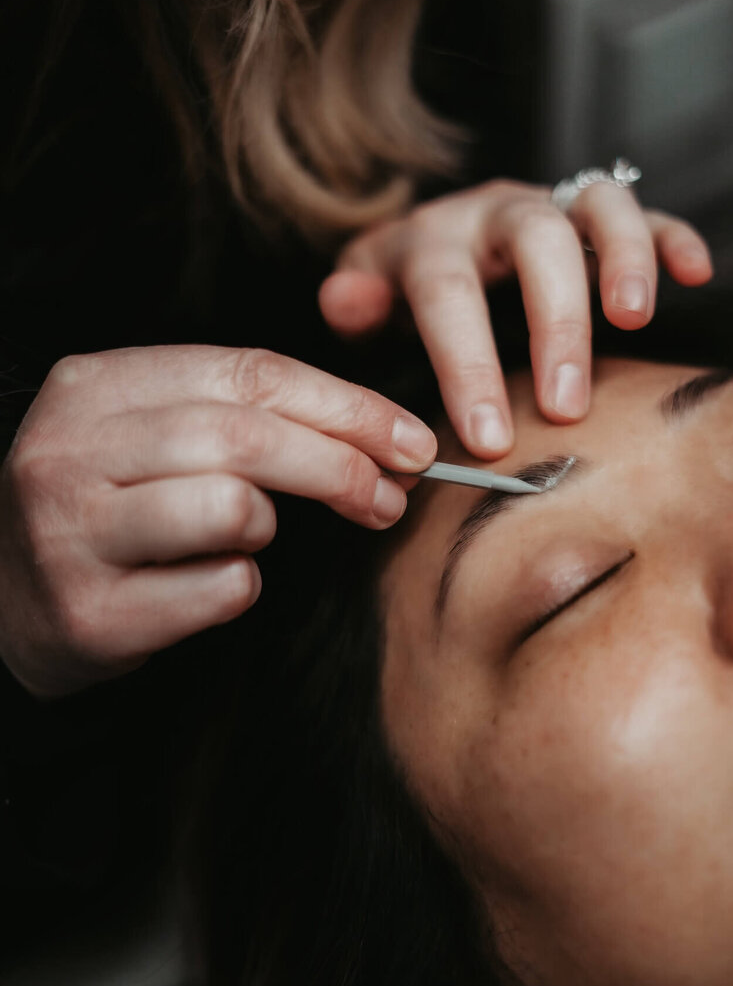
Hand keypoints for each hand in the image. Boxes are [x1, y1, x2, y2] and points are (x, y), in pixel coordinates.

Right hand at [0, 345, 435, 697]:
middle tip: (390, 497)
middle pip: (247, 435)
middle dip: (340, 466)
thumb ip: (238, 415)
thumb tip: (379, 436)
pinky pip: (218, 590)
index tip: (411, 441)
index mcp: (96, 385)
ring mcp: (69, 532)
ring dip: (268, 526)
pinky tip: (206, 585)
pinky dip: (238, 587)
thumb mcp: (149, 434)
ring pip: (232, 507)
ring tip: (247, 536)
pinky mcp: (86, 612)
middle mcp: (71, 450)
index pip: (251, 373)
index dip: (348, 407)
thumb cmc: (104, 507)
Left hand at [318, 179, 711, 455]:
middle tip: (567, 407)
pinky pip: (644, 207)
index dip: (466, 363)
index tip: (488, 437)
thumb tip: (343, 302)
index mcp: (433, 237)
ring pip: (596, 205)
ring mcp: (551, 203)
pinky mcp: (596, 213)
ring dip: (622, 258)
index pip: (448, 292)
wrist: (439, 232)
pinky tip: (695, 274)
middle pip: (535, 241)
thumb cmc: (406, 282)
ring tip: (634, 321)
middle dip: (555, 322)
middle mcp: (496, 209)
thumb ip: (355, 303)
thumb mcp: (366, 291)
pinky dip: (671, 236)